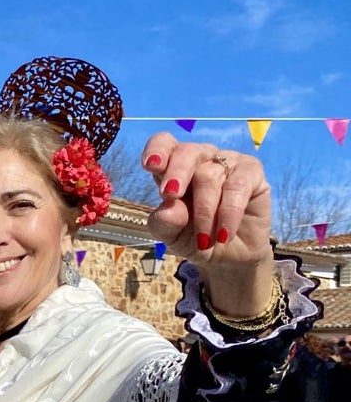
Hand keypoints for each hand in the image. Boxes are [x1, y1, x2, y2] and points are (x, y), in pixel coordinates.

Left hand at [142, 134, 274, 316]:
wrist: (230, 256)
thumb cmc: (195, 239)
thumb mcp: (173, 237)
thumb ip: (165, 224)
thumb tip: (167, 210)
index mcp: (172, 168)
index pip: (164, 144)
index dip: (157, 149)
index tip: (151, 165)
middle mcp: (200, 160)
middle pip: (187, 152)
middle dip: (177, 174)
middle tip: (170, 196)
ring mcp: (226, 163)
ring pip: (210, 175)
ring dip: (204, 212)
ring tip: (204, 240)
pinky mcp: (251, 173)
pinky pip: (238, 185)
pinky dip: (229, 212)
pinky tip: (225, 234)